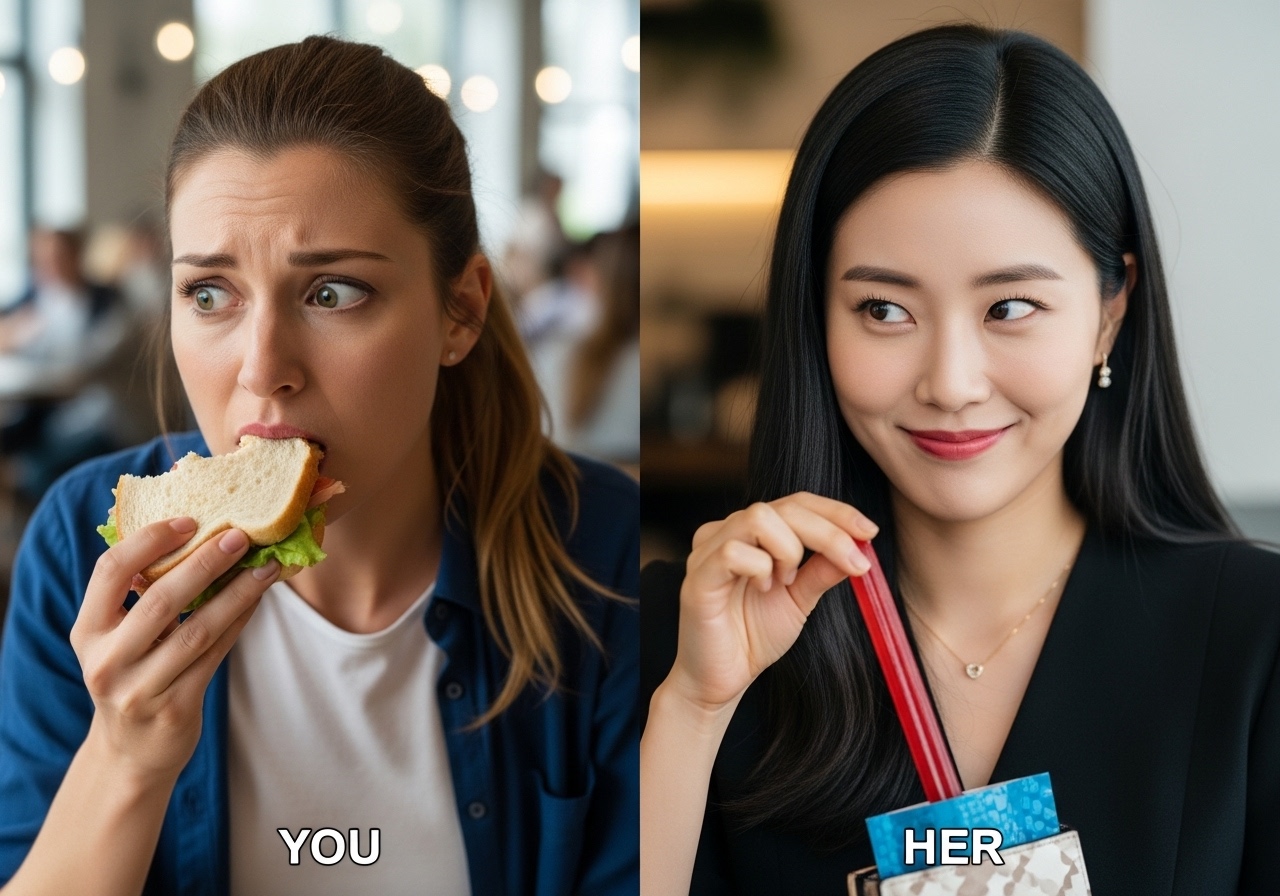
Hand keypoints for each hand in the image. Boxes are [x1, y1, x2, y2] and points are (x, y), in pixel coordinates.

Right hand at [69, 518, 279, 784]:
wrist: (131, 752)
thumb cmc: (132, 676)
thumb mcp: (117, 639)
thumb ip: (139, 597)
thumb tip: (195, 534)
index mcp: (88, 632)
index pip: (110, 572)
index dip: (149, 541)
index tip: (188, 521)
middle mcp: (107, 661)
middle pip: (161, 599)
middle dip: (205, 562)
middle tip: (240, 536)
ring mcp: (140, 689)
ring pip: (198, 629)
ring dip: (237, 593)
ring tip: (266, 566)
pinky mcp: (176, 707)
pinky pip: (216, 654)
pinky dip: (240, 622)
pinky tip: (258, 599)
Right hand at [667, 492, 877, 712]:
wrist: (720, 681)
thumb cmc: (752, 637)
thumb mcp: (800, 599)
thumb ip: (822, 571)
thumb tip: (858, 547)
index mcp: (750, 533)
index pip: (796, 503)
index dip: (835, 512)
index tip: (869, 532)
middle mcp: (726, 532)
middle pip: (783, 507)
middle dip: (829, 532)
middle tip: (855, 564)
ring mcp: (708, 552)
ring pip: (758, 518)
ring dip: (788, 550)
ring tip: (787, 581)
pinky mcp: (697, 577)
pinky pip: (733, 552)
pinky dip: (760, 568)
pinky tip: (763, 589)